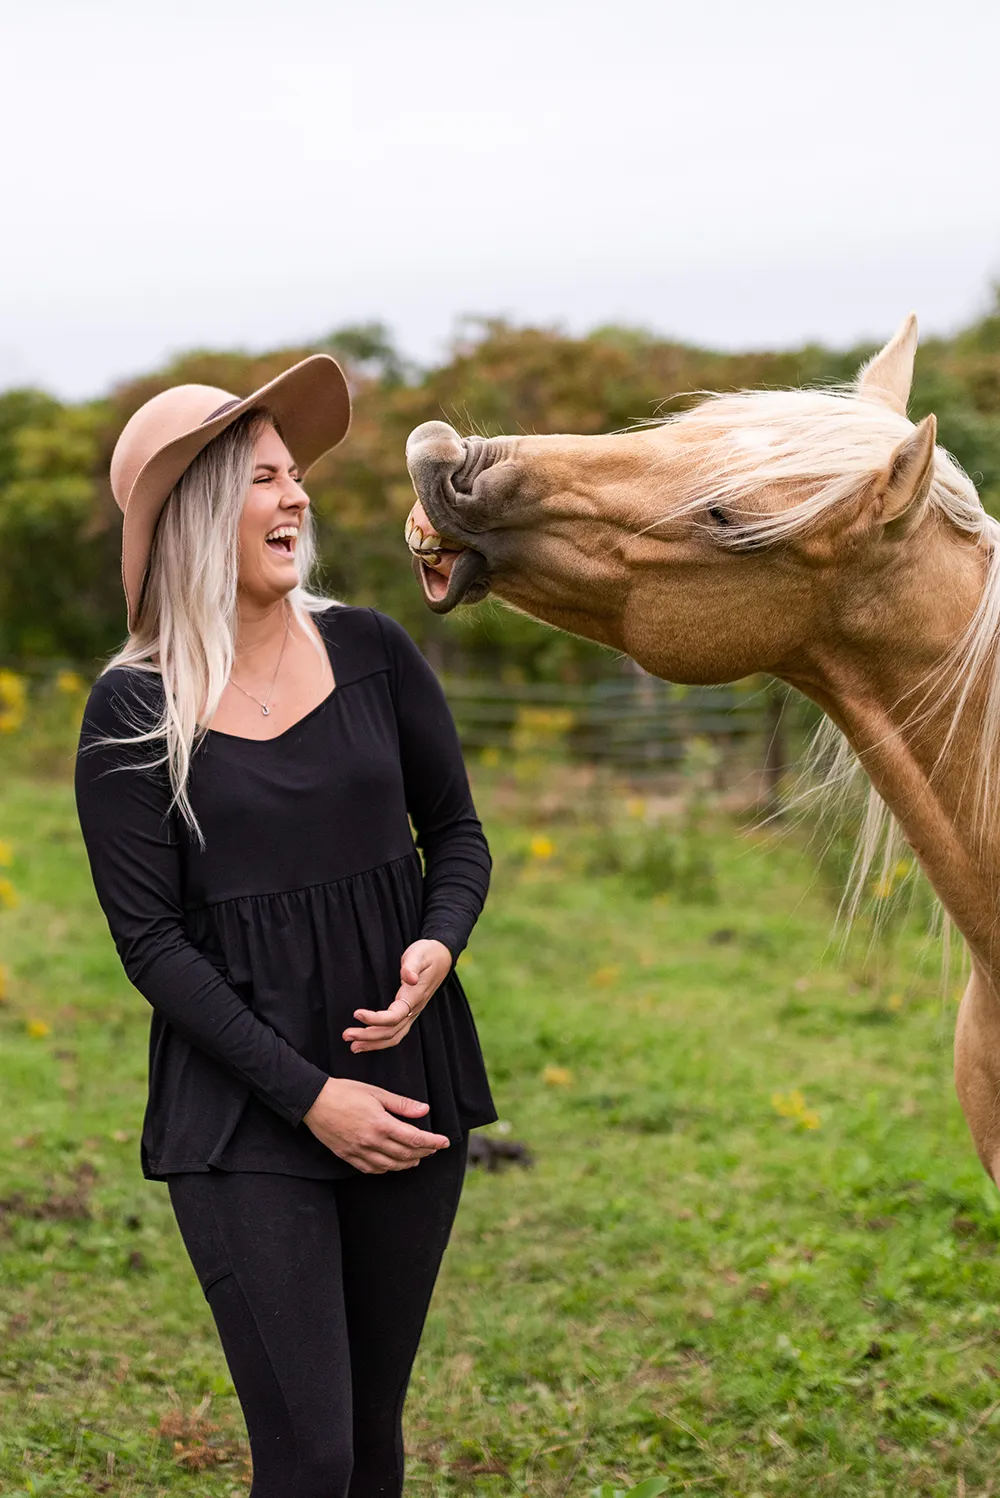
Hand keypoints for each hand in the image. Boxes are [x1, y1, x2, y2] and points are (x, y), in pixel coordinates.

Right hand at [302, 1077, 448, 1172]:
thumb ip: (402, 1104)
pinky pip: (372, 1169)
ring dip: (407, 1163)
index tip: (444, 1142)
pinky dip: (386, 1169)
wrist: (314, 1101)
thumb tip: (425, 1111)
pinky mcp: (348, 1156)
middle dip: (423, 1153)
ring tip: (417, 1158)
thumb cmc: (346, 1092)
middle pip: (405, 1154)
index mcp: (380, 1124)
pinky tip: (392, 1164)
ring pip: (390, 1166)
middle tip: (433, 1149)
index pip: (414, 1139)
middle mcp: (371, 1142)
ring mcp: (359, 1152)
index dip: (433, 1142)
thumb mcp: (376, 1093)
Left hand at [342, 938, 452, 1053]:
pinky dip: (381, 1041)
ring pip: (394, 1036)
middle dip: (368, 1036)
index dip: (375, 1019)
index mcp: (414, 996)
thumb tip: (409, 978)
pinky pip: (396, 1033)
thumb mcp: (419, 954)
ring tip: (353, 1046)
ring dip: (373, 1043)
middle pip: (391, 1031)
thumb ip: (411, 966)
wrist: (442, 955)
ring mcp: (413, 1013)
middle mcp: (414, 1009)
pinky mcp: (410, 1013)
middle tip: (346, 1035)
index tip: (356, 1013)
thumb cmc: (427, 953)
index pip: (394, 1016)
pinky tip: (367, 1041)